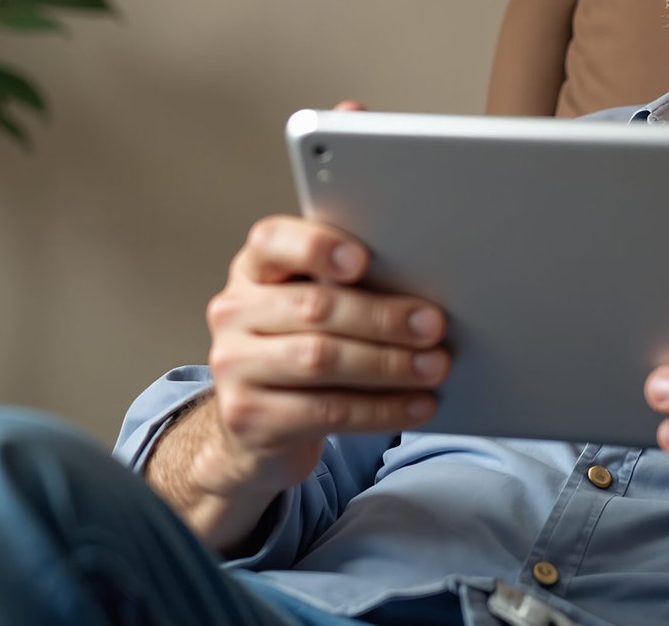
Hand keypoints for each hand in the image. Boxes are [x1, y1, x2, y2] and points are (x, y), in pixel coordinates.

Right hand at [200, 214, 448, 499]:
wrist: (256, 427)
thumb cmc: (301, 348)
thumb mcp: (312, 310)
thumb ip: (348, 289)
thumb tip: (422, 298)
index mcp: (253, 270)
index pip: (272, 241)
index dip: (316, 248)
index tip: (362, 260)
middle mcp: (233, 311)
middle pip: (313, 308)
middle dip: (382, 317)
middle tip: (434, 326)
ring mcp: (232, 366)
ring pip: (320, 360)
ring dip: (389, 364)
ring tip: (435, 366)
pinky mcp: (248, 416)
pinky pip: (326, 411)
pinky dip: (381, 409)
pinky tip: (418, 405)